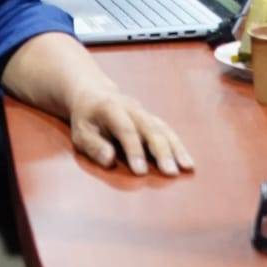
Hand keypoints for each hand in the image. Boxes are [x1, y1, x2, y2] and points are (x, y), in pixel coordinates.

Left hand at [69, 80, 193, 176]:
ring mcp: (144, 113)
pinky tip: (187, 162)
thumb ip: (94, 146)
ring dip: (176, 148)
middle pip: (150, 128)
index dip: (134, 150)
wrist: (93, 93)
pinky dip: (178, 146)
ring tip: (187, 167)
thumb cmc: (85, 119)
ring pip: (163, 129)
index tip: (140, 171)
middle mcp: (132, 108)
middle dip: (161, 151)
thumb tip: (110, 159)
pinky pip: (167, 131)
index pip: (126, 129)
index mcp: (111, 108)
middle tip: (170, 172)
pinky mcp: (151, 119)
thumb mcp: (79, 132)